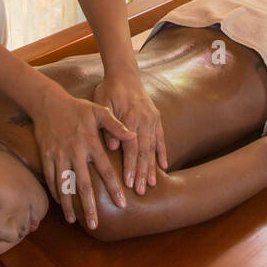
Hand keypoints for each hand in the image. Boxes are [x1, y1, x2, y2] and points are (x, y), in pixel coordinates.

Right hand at [30, 87, 134, 228]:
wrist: (48, 102)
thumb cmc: (77, 107)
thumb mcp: (99, 111)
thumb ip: (116, 125)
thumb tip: (134, 136)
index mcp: (90, 143)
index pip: (105, 170)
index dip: (114, 188)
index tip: (122, 203)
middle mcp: (75, 152)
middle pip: (83, 185)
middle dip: (90, 207)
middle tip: (96, 225)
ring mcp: (59, 156)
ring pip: (64, 186)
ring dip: (69, 205)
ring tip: (74, 221)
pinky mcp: (47, 156)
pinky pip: (51, 178)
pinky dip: (56, 192)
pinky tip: (61, 204)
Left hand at [93, 73, 167, 194]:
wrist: (125, 75)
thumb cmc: (109, 90)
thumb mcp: (102, 103)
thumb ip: (107, 125)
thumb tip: (110, 147)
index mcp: (129, 117)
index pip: (130, 146)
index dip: (129, 165)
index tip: (128, 182)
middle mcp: (143, 119)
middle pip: (143, 151)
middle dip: (141, 172)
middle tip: (139, 191)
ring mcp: (152, 119)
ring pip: (152, 147)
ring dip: (151, 167)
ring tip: (151, 184)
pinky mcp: (156, 119)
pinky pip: (161, 138)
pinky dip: (162, 153)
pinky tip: (164, 167)